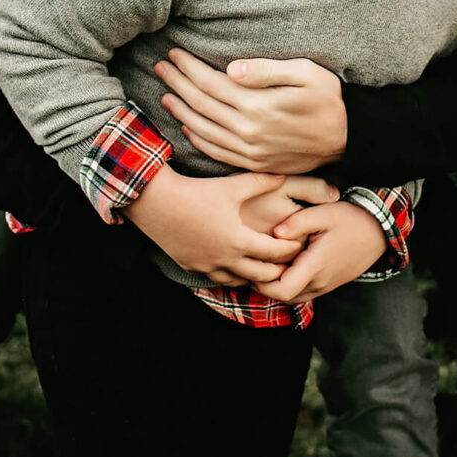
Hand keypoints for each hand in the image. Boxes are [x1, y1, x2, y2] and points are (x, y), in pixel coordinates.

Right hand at [123, 168, 334, 285]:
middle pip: (261, 274)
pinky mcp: (192, 267)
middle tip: (288, 264)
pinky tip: (234, 267)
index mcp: (240, 240)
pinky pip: (217, 278)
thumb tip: (283, 174)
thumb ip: (261, 182)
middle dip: (277, 270)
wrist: (158, 203)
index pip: (276, 253)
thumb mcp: (233, 186)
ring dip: (253, 276)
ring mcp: (207, 266)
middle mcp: (226, 259)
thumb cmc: (197, 192)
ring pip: (239, 281)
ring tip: (264, 268)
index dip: (291, 249)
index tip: (299, 245)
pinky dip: (230, 275)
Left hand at [156, 49, 347, 174]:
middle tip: (161, 67)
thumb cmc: (329, 99)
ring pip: (203, 130)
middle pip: (201, 105)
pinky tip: (187, 126)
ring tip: (166, 94)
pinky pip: (217, 152)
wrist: (348, 139)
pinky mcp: (254, 164)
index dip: (189, 67)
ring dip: (181, 111)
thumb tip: (231, 69)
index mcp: (258, 106)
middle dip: (177, 83)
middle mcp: (248, 132)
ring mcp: (250, 151)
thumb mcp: (306, 73)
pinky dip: (197, 138)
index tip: (175, 53)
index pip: (211, 83)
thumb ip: (266, 70)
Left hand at [247, 200, 387, 304]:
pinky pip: (302, 292)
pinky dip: (289, 284)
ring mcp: (325, 286)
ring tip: (266, 262)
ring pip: (292, 297)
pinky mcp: (328, 285)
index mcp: (316, 266)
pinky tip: (284, 265)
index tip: (254, 262)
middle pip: (282, 297)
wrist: (379, 232)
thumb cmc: (352, 219)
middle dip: (264, 284)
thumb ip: (298, 222)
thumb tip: (275, 232)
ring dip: (276, 285)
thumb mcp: (324, 212)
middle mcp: (319, 282)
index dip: (261, 282)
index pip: (281, 290)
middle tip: (254, 262)